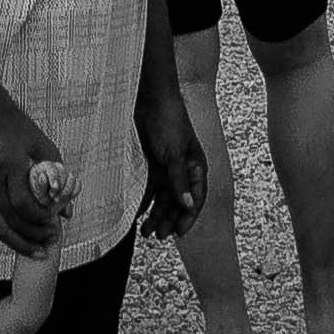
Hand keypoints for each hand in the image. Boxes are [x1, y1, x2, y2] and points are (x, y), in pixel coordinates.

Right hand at [0, 108, 69, 257]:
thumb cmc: (21, 133)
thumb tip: (67, 212)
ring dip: (21, 243)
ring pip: (0, 228)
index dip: (41, 216)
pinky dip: (11, 238)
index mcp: (8, 164)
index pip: (23, 202)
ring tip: (40, 251)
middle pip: (11, 219)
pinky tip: (26, 245)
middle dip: (34, 234)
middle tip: (53, 237)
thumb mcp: (45, 149)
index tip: (55, 218)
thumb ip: (58, 180)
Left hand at [137, 75, 206, 237]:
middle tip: (157, 236)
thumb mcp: (174, 154)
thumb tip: (188, 207)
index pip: (195, 199)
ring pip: (162, 198)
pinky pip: (148, 188)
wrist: (149, 97)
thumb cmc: (169, 121)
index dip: (188, 217)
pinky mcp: (150, 163)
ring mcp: (166, 168)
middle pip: (177, 202)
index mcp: (195, 167)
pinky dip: (144, 202)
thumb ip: (179, 182)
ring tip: (145, 231)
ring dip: (156, 214)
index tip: (178, 234)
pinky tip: (138, 215)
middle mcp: (182, 170)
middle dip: (169, 220)